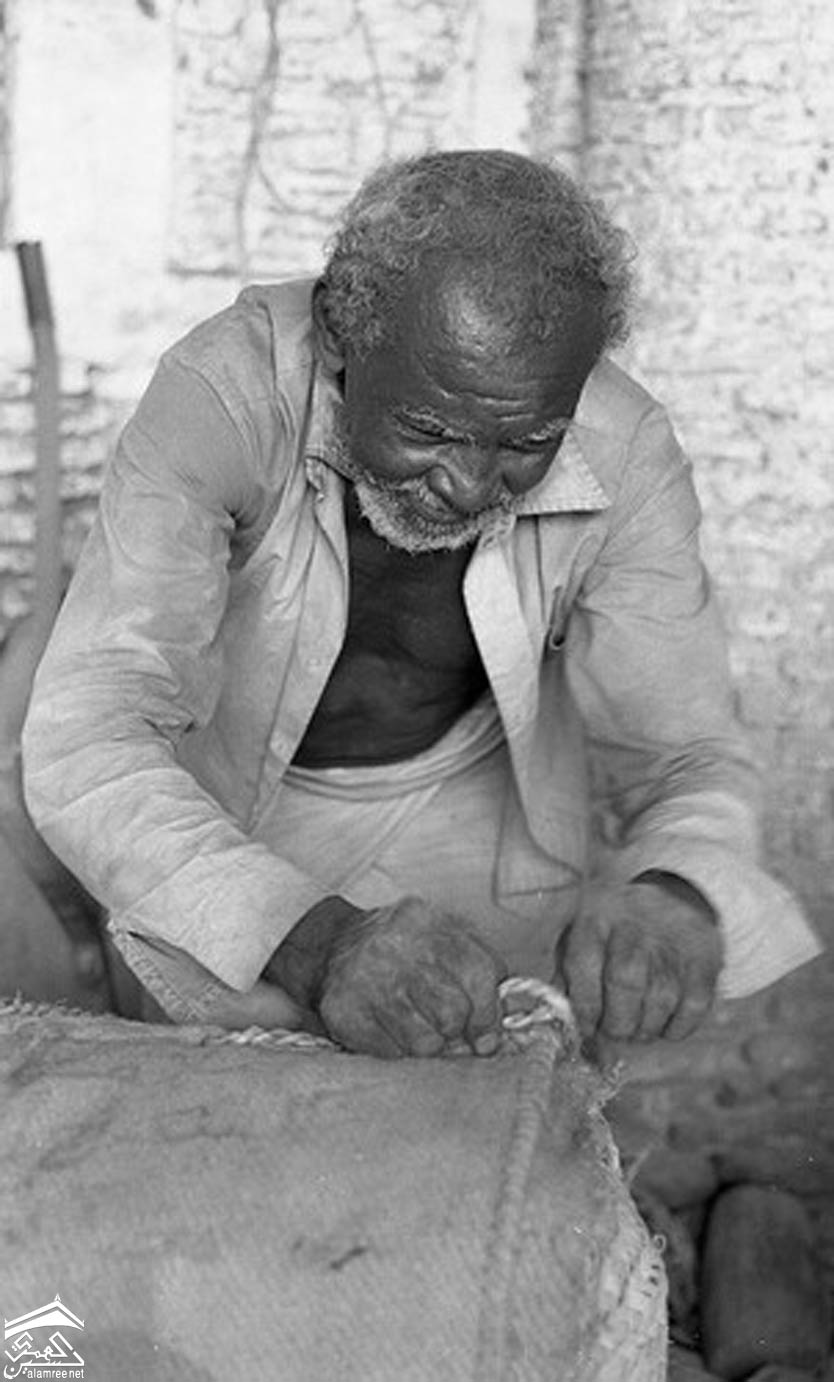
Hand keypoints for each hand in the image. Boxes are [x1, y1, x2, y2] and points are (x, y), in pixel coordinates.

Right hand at [265, 894, 506, 1057]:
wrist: (331, 946)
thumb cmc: (403, 951)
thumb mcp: (442, 941)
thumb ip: (479, 972)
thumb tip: (495, 1031)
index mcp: (427, 922)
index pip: (478, 972)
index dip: (490, 1014)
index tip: (488, 1037)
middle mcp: (395, 946)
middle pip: (453, 1013)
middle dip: (458, 1033)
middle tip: (450, 1034)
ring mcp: (366, 978)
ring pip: (425, 1043)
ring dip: (428, 1045)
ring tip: (418, 1030)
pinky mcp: (344, 1011)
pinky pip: (392, 1054)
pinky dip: (398, 1050)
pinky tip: (389, 1029)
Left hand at [555, 873, 722, 1041]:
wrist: (674, 900)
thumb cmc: (616, 934)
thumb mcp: (582, 940)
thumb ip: (567, 980)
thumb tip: (563, 1026)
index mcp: (595, 916)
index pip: (582, 964)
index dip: (583, 1006)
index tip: (588, 1027)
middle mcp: (634, 924)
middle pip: (625, 982)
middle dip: (617, 1022)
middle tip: (616, 1032)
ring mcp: (672, 939)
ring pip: (661, 998)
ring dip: (646, 1028)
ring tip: (639, 1027)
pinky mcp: (705, 957)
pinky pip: (694, 1006)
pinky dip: (678, 1027)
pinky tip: (665, 1022)